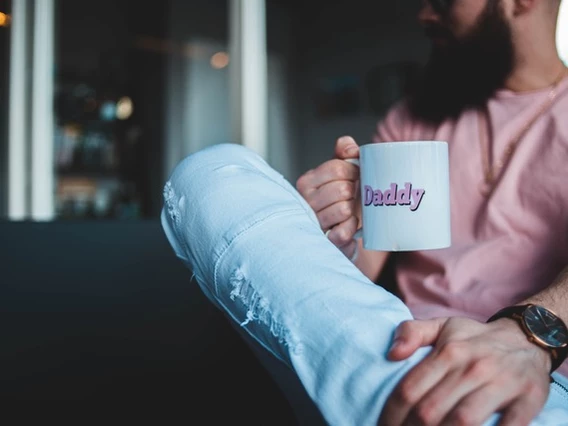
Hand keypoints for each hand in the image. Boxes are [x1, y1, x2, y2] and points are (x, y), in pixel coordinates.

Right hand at [296, 136, 360, 257]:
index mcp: (307, 182)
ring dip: (353, 211)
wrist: (345, 231)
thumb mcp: (342, 172)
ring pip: (344, 208)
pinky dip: (351, 228)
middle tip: (352, 197)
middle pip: (342, 188)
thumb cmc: (343, 198)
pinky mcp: (324, 241)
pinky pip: (343, 232)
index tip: (356, 177)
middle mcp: (305, 202)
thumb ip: (344, 153)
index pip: (337, 168)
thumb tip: (348, 146)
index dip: (354, 171)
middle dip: (354, 192)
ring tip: (349, 212)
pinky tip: (349, 225)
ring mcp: (313, 222)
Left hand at [379, 317, 551, 425]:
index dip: (392, 414)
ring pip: (462, 421)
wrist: (528, 337)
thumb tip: (392, 354)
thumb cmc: (476, 338)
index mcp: (448, 352)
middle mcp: (472, 367)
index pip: (409, 389)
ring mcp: (500, 384)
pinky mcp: (527, 399)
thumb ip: (412, 332)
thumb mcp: (443, 326)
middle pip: (430, 411)